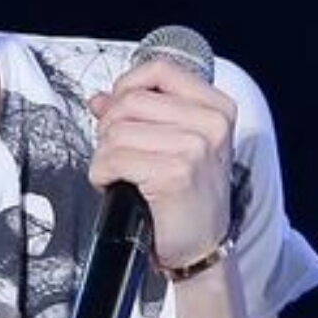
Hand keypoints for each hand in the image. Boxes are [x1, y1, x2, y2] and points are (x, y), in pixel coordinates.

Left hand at [88, 58, 235, 268]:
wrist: (200, 247)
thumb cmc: (186, 198)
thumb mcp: (175, 145)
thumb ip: (140, 115)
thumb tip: (101, 99)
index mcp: (217, 108)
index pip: (159, 70)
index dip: (126, 87)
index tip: (118, 112)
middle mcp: (211, 124)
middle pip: (130, 101)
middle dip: (109, 128)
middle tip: (117, 155)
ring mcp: (195, 147)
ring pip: (116, 131)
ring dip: (104, 156)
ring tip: (120, 174)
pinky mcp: (174, 173)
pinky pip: (112, 159)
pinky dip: (101, 174)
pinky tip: (115, 186)